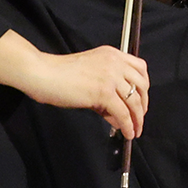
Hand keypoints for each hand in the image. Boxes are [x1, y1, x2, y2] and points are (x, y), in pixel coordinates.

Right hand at [14, 45, 149, 137]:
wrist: (43, 73)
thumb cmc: (60, 74)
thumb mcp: (90, 76)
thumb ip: (106, 92)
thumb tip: (118, 115)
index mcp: (112, 54)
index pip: (140, 68)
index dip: (144, 87)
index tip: (142, 100)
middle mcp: (115, 63)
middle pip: (142, 85)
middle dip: (143, 105)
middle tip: (140, 118)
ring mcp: (110, 77)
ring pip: (134, 101)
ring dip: (138, 119)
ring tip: (135, 130)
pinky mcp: (104, 92)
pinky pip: (123, 113)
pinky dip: (128, 126)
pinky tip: (127, 133)